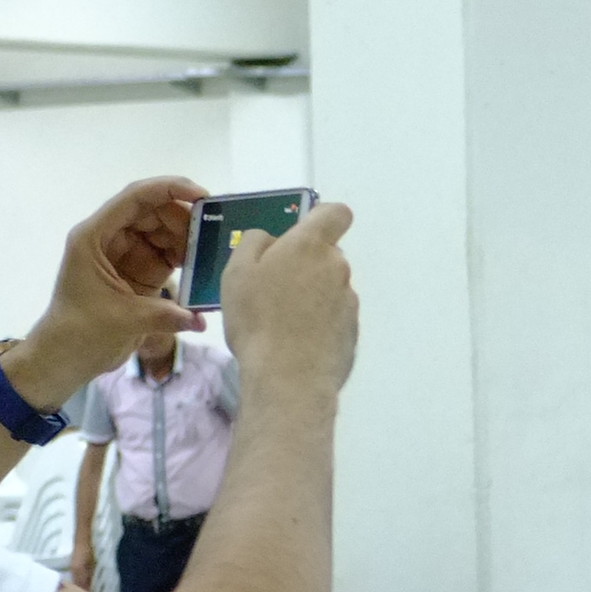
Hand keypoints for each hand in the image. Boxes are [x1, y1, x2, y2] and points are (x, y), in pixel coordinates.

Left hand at [24, 177, 205, 384]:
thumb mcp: (121, 319)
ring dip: (185, 238)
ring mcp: (125, 255)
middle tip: (211, 234)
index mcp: (94, 236)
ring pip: (161, 231)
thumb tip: (200, 319)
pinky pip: (165, 254)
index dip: (168, 189)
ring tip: (208, 253)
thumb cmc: (79, 332)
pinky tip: (200, 267)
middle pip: (151, 211)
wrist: (65, 358)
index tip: (202, 196)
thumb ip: (163, 315)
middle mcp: (109, 238)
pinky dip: (183, 257)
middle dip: (182, 218)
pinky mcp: (138, 274)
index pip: (134, 198)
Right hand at [217, 200, 358, 403]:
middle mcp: (338, 268)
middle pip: (326, 255)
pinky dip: (319, 324)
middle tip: (273, 289)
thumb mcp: (237, 271)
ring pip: (329, 288)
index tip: (303, 233)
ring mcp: (349, 302)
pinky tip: (296, 342)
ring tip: (281, 322)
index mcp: (311, 245)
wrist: (288, 378)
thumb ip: (255, 243)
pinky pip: (334, 318)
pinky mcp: (353, 332)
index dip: (322, 217)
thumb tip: (273, 239)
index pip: (336, 213)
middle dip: (305, 266)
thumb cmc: (257, 318)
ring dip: (311, 296)